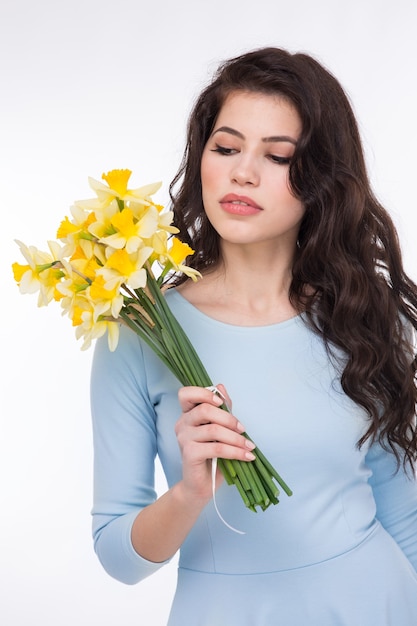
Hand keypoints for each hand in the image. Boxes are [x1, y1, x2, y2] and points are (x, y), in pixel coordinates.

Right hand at [175, 384, 255, 504]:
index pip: (186, 394)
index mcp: (187, 414)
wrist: (202, 485)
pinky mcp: (189, 454)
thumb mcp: (220, 429)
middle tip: (243, 429)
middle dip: (229, 418)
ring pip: (213, 430)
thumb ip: (221, 408)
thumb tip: (221, 386)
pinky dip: (235, 451)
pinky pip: (216, 448)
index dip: (203, 393)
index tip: (221, 403)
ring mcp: (183, 439)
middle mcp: (182, 424)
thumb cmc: (212, 456)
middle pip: (204, 410)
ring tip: (249, 446)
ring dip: (236, 438)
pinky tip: (246, 456)